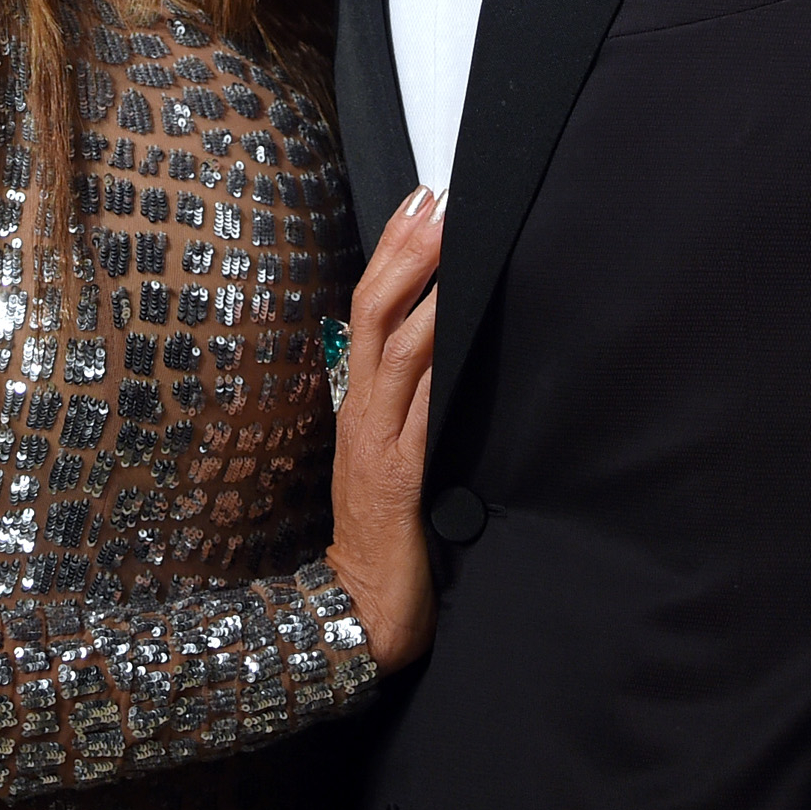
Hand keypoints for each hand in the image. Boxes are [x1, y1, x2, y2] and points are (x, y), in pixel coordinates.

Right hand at [326, 186, 443, 672]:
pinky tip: (450, 325)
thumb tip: (446, 345)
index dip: (392, 252)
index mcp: (359, 401)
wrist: (361, 611)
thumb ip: (411, 405)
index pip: (368, 309)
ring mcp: (378, 440)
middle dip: (404, 250)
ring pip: (393, 347)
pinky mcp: (399, 475)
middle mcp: (362, 410)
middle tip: (434, 198)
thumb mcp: (393, 455)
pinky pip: (417, 407)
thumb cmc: (386, 536)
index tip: (420, 200)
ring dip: (421, 288)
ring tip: (448, 239)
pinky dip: (431, 359)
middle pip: (373, 312)